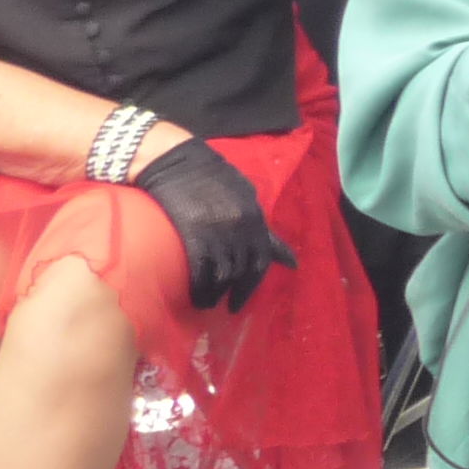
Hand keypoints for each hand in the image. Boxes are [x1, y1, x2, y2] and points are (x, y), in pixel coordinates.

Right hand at [124, 135, 297, 311]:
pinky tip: (196, 295)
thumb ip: (263, 227)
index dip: (254, 282)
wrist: (177, 162)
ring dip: (216, 294)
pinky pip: (201, 269)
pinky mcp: (192, 233)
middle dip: (238, 292)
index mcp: (255, 216)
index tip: (244, 298)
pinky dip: (200, 287)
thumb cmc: (212, 178)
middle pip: (243, 269)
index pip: (262, 258)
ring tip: (208, 303)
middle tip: (229, 306)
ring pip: (223, 274)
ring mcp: (217, 230)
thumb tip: (290, 259)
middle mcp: (240, 226)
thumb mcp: (245, 197)